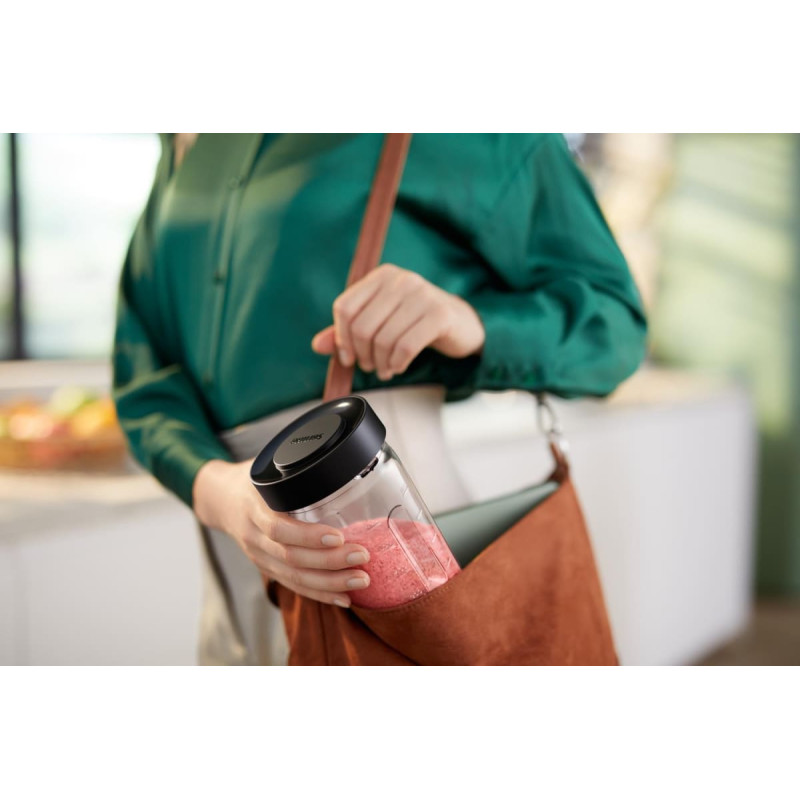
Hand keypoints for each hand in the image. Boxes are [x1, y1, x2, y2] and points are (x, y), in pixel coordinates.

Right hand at [193, 459, 370, 607]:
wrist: (218, 497)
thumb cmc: (251, 479)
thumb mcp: (267, 468)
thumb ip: (296, 467)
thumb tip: (341, 455)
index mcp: (254, 508)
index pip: (279, 528)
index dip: (309, 536)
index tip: (338, 536)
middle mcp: (254, 536)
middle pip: (291, 558)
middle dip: (330, 562)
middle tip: (363, 556)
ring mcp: (259, 556)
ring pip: (293, 577)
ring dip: (330, 583)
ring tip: (361, 581)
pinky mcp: (266, 568)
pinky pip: (292, 585)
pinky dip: (318, 594)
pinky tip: (343, 598)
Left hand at [311, 263, 484, 379]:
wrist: (461, 323)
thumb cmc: (416, 322)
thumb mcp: (381, 321)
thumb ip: (348, 331)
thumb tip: (317, 345)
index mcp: (382, 276)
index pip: (345, 307)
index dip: (341, 338)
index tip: (348, 357)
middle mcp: (401, 280)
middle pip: (362, 327)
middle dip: (362, 356)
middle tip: (370, 367)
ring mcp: (422, 295)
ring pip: (383, 339)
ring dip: (381, 363)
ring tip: (385, 370)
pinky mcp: (440, 315)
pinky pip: (405, 346)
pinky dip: (397, 363)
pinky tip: (398, 366)